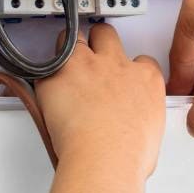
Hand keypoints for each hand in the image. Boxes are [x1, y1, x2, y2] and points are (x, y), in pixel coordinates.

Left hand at [34, 23, 166, 179]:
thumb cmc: (128, 153)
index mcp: (146, 79)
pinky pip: (45, 63)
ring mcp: (86, 65)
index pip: (140, 60)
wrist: (105, 156)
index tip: (119, 78)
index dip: (126, 68)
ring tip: (62, 64)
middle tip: (89, 60)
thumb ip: (140, 118)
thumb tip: (131, 128)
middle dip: (98, 42)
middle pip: (107, 36)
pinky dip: (43, 72)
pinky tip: (43, 84)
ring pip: (75, 37)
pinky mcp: (57, 74)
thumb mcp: (150, 132)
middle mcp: (117, 65)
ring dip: (69, 47)